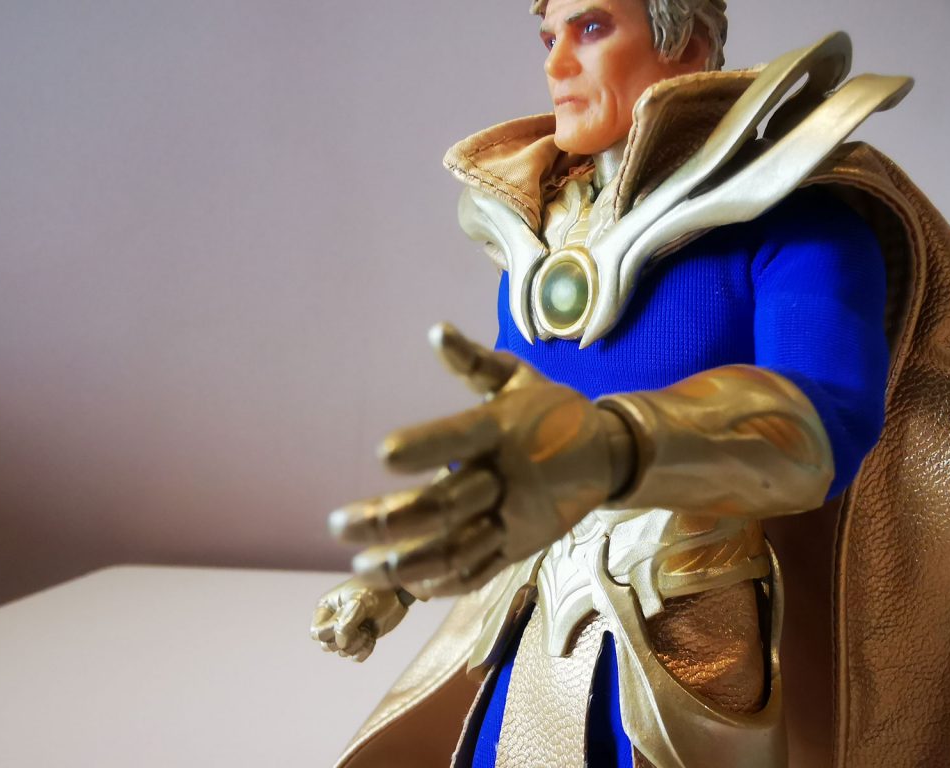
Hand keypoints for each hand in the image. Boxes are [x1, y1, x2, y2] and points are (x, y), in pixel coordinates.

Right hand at [310, 576, 410, 661]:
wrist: (397, 594)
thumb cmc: (376, 590)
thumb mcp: (361, 600)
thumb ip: (348, 621)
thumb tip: (340, 643)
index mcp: (326, 608)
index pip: (317, 633)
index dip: (331, 632)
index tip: (349, 622)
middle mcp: (333, 622)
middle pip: (327, 646)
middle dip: (345, 641)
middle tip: (360, 628)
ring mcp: (347, 632)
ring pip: (342, 652)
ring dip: (358, 644)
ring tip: (368, 629)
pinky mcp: (360, 640)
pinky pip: (355, 657)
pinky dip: (365, 650)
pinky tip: (372, 637)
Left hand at [328, 323, 633, 597]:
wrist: (609, 454)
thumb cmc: (551, 409)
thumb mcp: (518, 376)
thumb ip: (474, 361)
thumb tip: (435, 331)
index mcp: (505, 428)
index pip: (462, 436)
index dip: (424, 447)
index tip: (382, 454)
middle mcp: (510, 477)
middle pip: (448, 505)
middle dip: (391, 518)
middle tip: (339, 523)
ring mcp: (516, 519)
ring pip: (459, 549)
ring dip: (407, 562)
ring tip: (361, 566)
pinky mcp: (520, 547)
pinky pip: (480, 572)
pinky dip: (442, 582)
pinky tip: (405, 584)